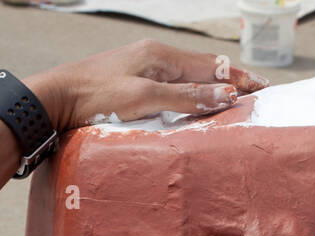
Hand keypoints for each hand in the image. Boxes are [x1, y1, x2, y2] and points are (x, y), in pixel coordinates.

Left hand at [26, 39, 268, 130]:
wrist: (53, 99)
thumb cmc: (95, 97)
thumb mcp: (144, 97)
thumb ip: (185, 97)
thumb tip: (225, 95)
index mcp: (160, 54)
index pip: (211, 66)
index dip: (238, 79)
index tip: (261, 89)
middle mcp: (153, 56)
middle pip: (202, 68)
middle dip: (229, 80)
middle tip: (254, 93)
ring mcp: (141, 68)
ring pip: (186, 76)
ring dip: (210, 87)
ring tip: (231, 98)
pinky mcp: (130, 82)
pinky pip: (170, 85)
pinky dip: (189, 93)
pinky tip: (192, 101)